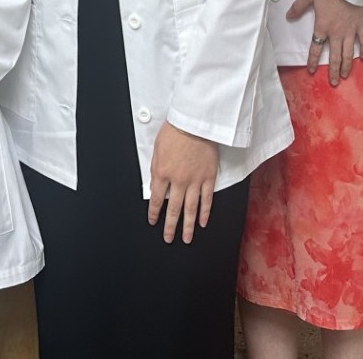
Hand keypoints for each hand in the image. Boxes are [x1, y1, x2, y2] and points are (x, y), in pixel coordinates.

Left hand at [148, 123, 217, 244]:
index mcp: (162, 173)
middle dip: (170, 226)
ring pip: (190, 209)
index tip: (153, 221)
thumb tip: (154, 186)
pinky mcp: (209, 178)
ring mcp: (195, 181)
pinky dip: (204, 212)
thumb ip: (155, 170)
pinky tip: (202, 222)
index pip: (155, 199)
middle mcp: (178, 181)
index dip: (153, 212)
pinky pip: (207, 199)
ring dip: (187, 226)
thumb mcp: (156, 150)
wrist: (194, 123)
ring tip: (186, 238)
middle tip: (168, 238)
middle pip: (173, 209)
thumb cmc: (174, 132)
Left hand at [289, 0, 362, 85]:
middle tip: (333, 83)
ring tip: (345, 75)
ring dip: (347, 65)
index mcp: (322, 27)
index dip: (312, 61)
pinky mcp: (361, 25)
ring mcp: (350, 30)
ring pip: (349, 53)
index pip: (315, 48)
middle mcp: (337, 33)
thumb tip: (288, 16)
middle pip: (334, 56)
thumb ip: (298, 7)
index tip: (310, 71)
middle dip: (332, 71)